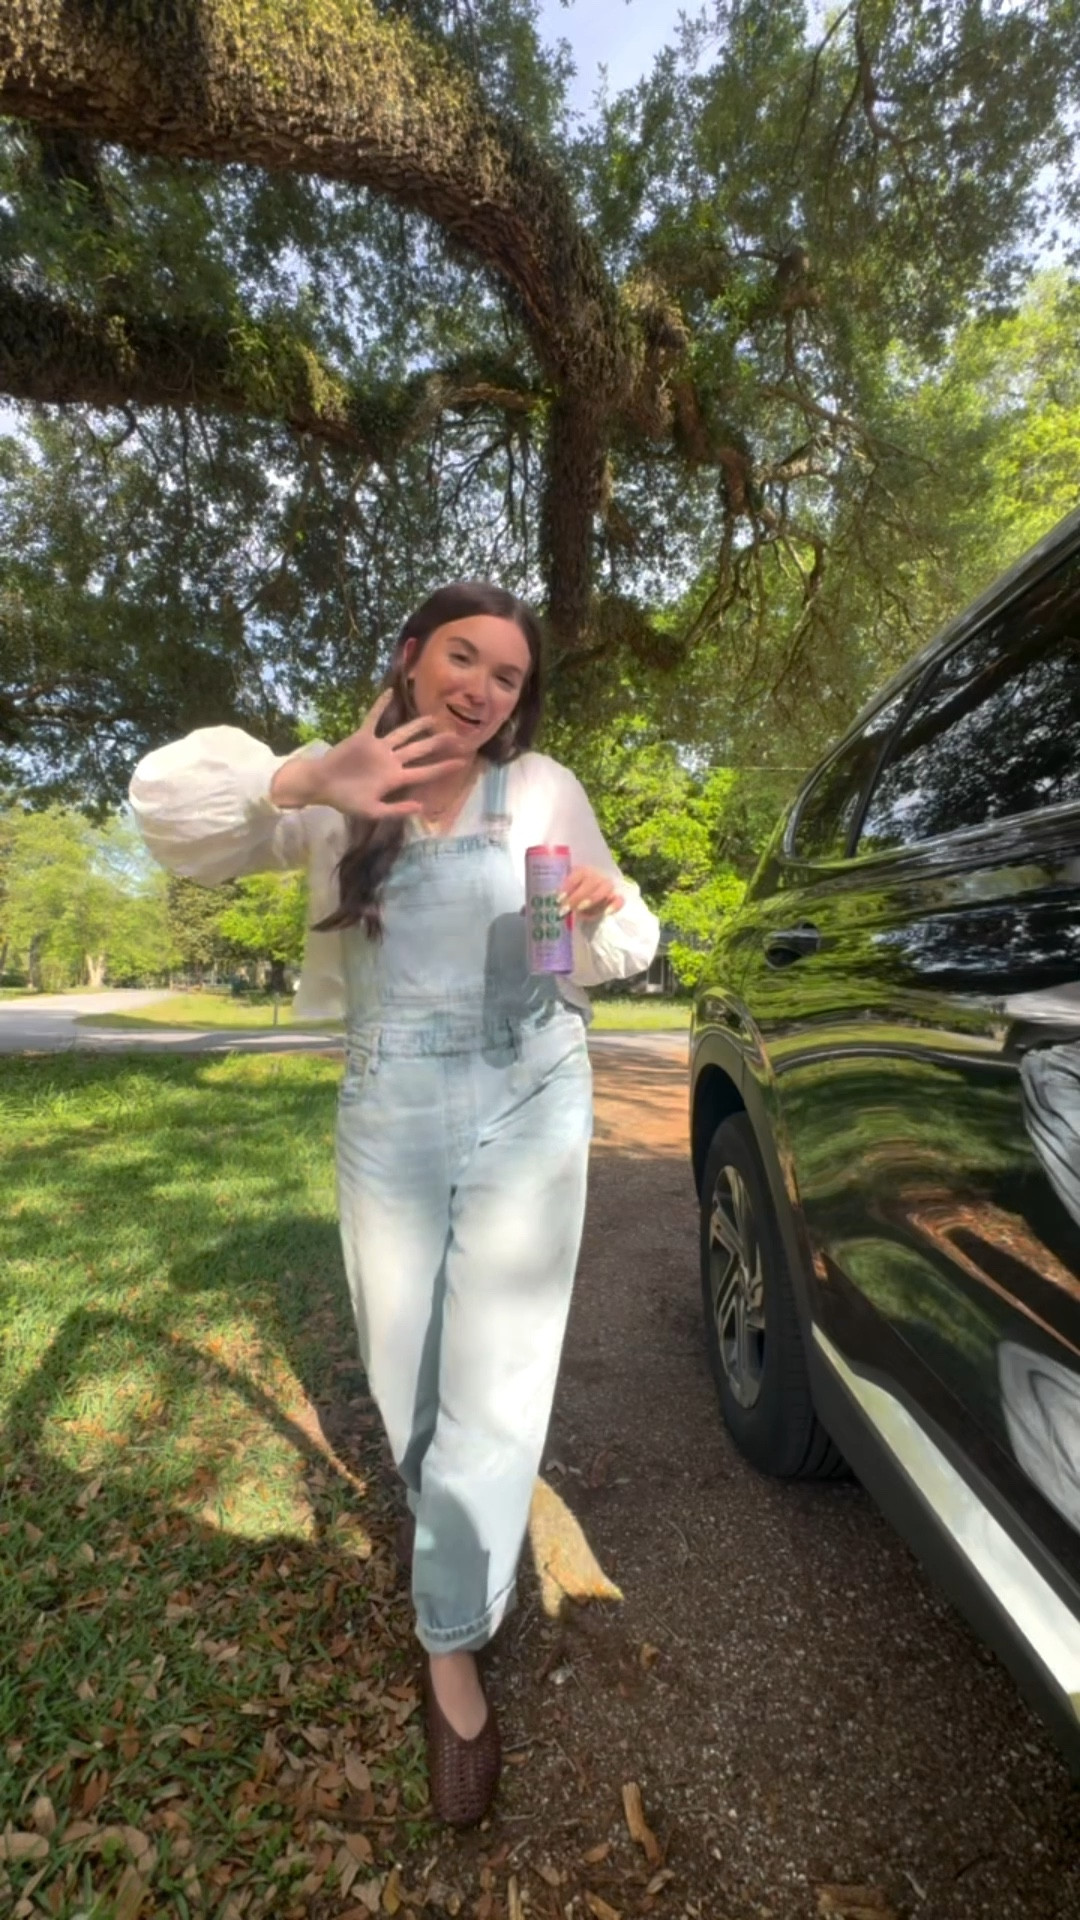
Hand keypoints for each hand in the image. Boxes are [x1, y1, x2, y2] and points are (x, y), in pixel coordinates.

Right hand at [271, 692, 471, 818]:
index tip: (462, 762)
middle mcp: (391, 761)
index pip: (424, 772)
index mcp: (394, 779)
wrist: (321, 785)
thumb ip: (396, 810)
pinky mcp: (363, 737)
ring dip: (417, 725)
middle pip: (419, 750)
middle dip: (438, 744)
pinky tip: (390, 693)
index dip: (443, 767)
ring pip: (402, 734)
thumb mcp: (371, 811)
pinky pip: (373, 719)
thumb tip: (421, 807)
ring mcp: (378, 748)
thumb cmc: (345, 800)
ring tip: (434, 718)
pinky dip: (380, 706)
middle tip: (458, 737)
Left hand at [558, 865, 624, 921]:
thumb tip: (547, 906)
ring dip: (592, 898)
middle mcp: (596, 876)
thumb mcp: (564, 893)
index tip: (559, 899)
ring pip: (605, 887)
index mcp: (583, 871)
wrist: (587, 901)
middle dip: (577, 896)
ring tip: (580, 910)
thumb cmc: (571, 896)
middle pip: (591, 881)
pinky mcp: (616, 898)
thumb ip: (559, 896)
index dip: (568, 885)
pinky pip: (619, 899)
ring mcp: (608, 886)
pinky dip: (614, 905)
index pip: (578, 873)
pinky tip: (606, 913)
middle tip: (566, 909)